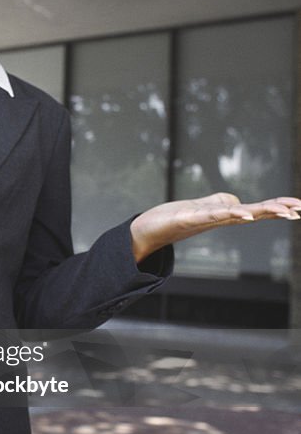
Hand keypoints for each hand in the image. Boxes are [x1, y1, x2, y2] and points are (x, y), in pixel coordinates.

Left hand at [130, 192, 300, 262]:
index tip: (300, 207)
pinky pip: (212, 215)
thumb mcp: (205, 207)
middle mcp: (219, 218)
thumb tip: (238, 204)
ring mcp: (205, 218)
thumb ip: (222, 205)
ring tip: (280, 212)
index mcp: (225, 215)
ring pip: (237, 214)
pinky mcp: (188, 217)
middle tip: (299, 210)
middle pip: (253, 212)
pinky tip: (243, 214)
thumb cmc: (176, 218)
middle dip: (276, 210)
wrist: (148, 229)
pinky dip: (228, 214)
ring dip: (259, 213)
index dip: (277, 207)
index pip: (256, 209)